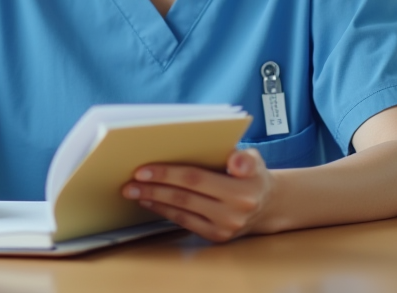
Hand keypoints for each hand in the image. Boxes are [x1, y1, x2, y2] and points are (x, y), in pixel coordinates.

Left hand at [121, 149, 273, 242]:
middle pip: (184, 196)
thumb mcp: (254, 160)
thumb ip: (244, 158)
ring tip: (134, 192)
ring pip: (182, 211)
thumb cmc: (252, 175)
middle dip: (154, 188)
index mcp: (242, 189)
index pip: (195, 178)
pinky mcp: (217, 237)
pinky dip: (165, 212)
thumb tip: (234, 160)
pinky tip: (152, 202)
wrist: (267, 205)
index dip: (167, 174)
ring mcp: (225, 227)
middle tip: (130, 182)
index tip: (143, 169)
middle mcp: (234, 211)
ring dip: (155, 201)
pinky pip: (185, 222)